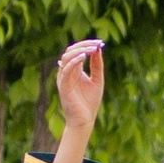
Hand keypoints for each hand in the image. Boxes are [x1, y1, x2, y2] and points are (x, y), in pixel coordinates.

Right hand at [53, 36, 104, 154]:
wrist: (85, 120)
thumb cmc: (90, 101)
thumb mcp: (97, 79)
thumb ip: (97, 64)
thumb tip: (98, 48)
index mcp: (75, 70)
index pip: (77, 51)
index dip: (87, 44)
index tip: (100, 42)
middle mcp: (67, 72)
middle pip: (70, 51)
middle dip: (84, 45)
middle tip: (96, 44)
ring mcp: (64, 78)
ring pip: (66, 57)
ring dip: (79, 51)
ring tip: (92, 49)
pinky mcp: (63, 86)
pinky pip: (66, 70)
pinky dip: (74, 61)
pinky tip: (83, 57)